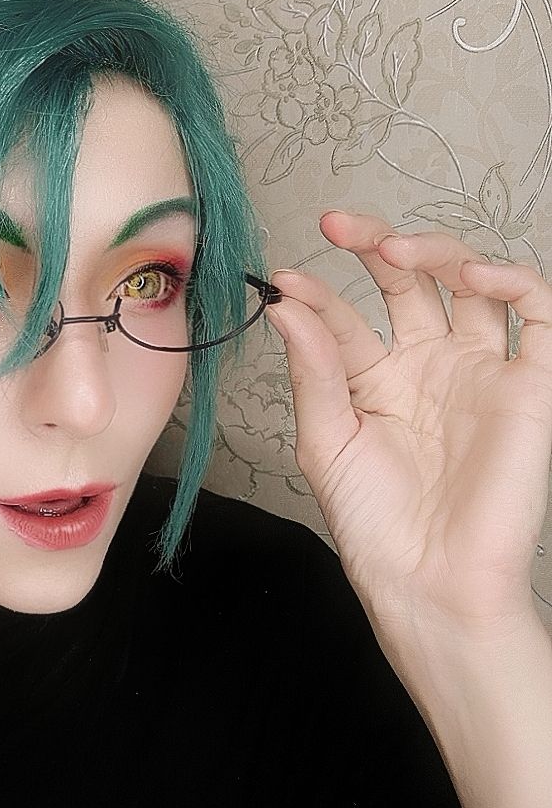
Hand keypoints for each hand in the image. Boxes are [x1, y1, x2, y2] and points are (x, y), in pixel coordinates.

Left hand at [265, 211, 551, 632]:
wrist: (428, 580)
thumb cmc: (372, 522)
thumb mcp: (327, 442)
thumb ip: (315, 370)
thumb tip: (286, 306)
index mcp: (374, 382)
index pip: (346, 318)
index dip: (316, 292)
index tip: (281, 278)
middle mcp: (427, 367)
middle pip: (410, 283)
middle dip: (375, 245)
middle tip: (337, 227)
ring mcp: (478, 371)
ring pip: (471, 284)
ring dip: (437, 252)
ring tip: (391, 250)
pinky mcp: (531, 385)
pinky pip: (538, 315)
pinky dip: (512, 280)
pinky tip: (472, 274)